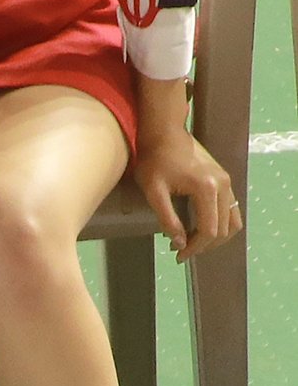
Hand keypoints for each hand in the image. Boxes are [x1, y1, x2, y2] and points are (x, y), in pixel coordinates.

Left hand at [134, 125, 241, 261]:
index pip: (209, 231)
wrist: (163, 130)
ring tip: (193, 241)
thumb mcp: (153, 190)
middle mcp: (223, 186)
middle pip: (224, 229)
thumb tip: (180, 243)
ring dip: (216, 236)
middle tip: (181, 250)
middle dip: (204, 245)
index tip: (177, 255)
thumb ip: (167, 218)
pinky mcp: (224, 177)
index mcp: (207, 189)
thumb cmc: (153, 158)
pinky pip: (230, 208)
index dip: (194, 248)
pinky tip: (200, 225)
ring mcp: (227, 181)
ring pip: (232, 220)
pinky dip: (220, 222)